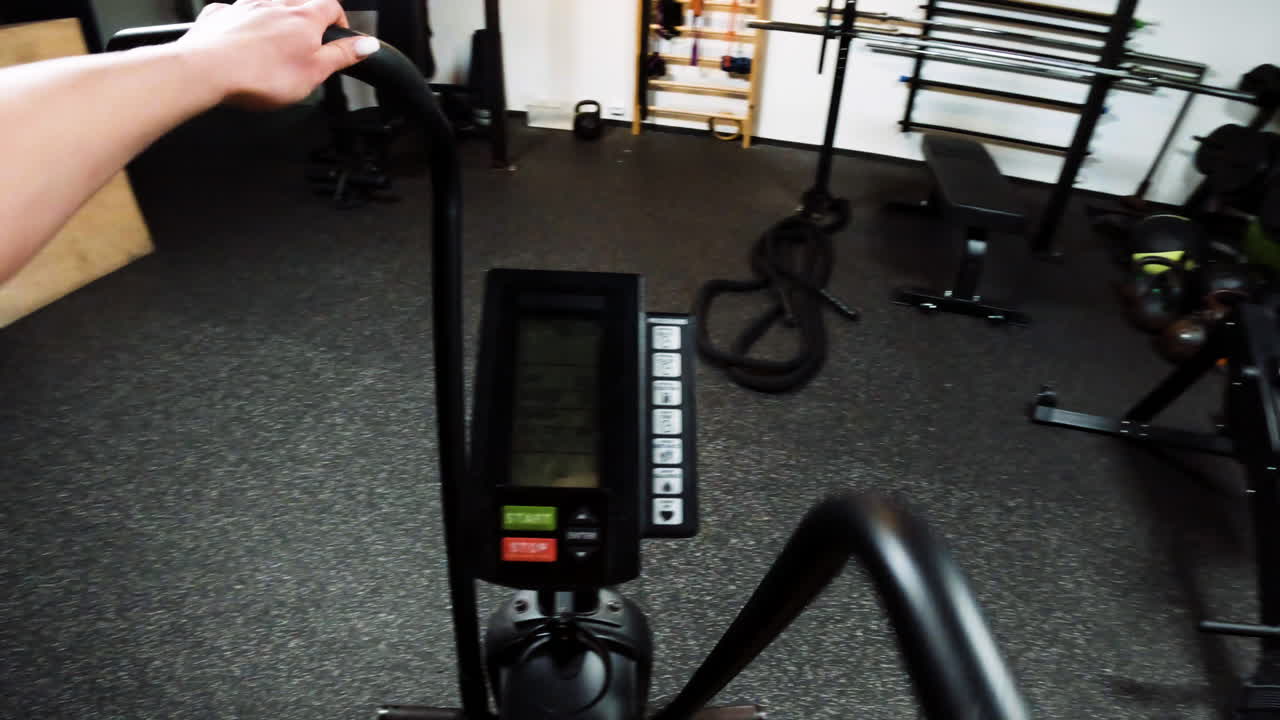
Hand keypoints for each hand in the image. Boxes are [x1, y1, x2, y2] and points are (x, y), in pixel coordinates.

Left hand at [175, 0, 380, 108]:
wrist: (207, 70)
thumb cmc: (260, 74)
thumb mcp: (314, 72)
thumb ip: (342, 56)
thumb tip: (367, 45)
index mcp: (304, 18)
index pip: (331, 7)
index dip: (338, 21)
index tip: (338, 37)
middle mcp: (275, 4)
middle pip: (300, 2)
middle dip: (307, 18)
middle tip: (309, 41)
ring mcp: (244, 6)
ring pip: (267, 3)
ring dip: (275, 17)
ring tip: (275, 42)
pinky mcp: (219, 16)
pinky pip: (234, 11)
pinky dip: (241, 22)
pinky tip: (240, 38)